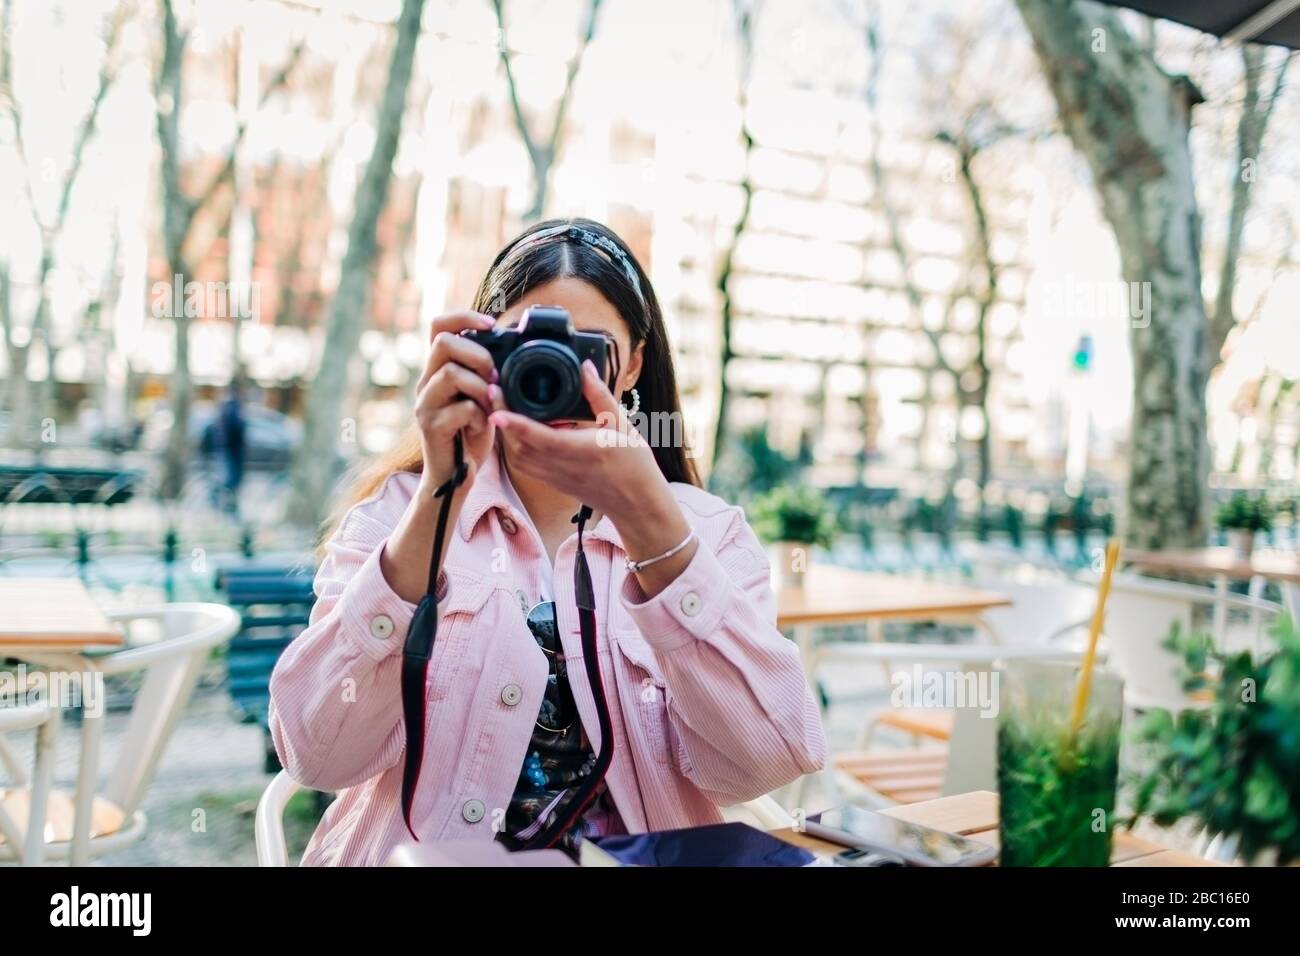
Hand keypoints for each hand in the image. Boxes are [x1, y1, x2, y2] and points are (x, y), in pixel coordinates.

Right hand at [414, 310, 502, 495]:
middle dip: (478, 354)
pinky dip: (480, 416)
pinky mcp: (431, 426)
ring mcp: (425, 404)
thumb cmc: (471, 433)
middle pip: (443, 342)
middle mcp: (425, 382)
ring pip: (451, 373)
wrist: (455, 475)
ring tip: (490, 404)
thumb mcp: (481, 395)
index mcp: (437, 369)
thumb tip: (507, 345)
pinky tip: (483, 426)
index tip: (492, 325)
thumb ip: (485, 372)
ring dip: (481, 387)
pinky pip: (461, 408)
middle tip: (493, 376)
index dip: (465, 316)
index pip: (438, 325)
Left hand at [489, 360, 661, 520]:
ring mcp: (556, 477)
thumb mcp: (621, 424)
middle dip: (503, 421)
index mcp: (584, 450)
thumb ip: (599, 395)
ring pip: (518, 457)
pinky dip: (515, 445)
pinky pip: (525, 464)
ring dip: (506, 433)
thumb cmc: (634, 463)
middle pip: (521, 447)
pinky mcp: (552, 482)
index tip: (497, 411)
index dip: (517, 424)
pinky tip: (518, 427)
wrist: (637, 504)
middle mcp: (565, 466)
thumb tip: (584, 367)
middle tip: (494, 391)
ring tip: (502, 405)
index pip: (543, 438)